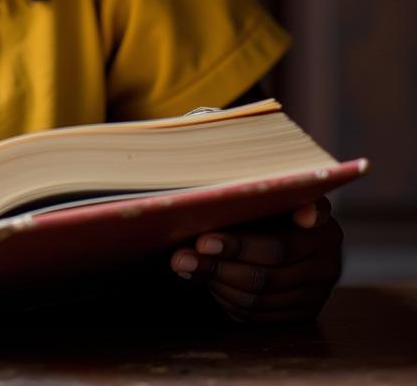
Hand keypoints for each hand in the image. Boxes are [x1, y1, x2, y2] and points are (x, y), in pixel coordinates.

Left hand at [169, 197, 342, 322]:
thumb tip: (304, 215)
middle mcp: (328, 268)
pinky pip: (258, 316)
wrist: (294, 228)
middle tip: (181, 256)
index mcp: (326, 233)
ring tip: (186, 266)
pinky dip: (228, 300)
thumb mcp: (279, 191)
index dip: (238, 246)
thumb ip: (278, 194)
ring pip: (258, 301)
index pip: (278, 248)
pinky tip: (207, 281)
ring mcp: (317, 296)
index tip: (203, 241)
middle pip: (265, 278)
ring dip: (217, 284)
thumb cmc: (276, 202)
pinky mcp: (301, 315)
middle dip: (217, 267)